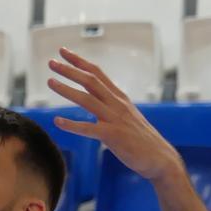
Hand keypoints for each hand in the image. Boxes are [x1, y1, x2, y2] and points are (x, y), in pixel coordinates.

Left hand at [47, 47, 182, 182]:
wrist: (159, 158)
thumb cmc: (142, 140)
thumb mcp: (127, 116)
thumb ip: (112, 106)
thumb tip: (97, 99)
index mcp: (120, 98)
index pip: (97, 73)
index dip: (80, 62)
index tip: (64, 51)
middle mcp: (117, 104)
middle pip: (90, 81)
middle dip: (70, 70)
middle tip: (51, 62)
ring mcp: (115, 119)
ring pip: (87, 99)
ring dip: (66, 89)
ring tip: (50, 81)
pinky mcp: (112, 136)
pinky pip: (88, 128)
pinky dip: (71, 124)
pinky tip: (57, 121)